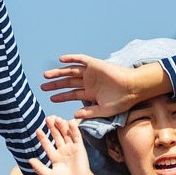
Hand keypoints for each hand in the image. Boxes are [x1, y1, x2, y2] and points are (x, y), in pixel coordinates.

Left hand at [30, 116, 111, 174]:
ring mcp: (72, 148)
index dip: (42, 137)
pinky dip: (73, 129)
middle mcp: (63, 151)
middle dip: (52, 128)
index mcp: (55, 157)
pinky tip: (69, 122)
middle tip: (47, 119)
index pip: (47, 144)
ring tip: (56, 118)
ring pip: (65, 134)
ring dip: (61, 126)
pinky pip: (76, 136)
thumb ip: (39, 167)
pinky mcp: (80, 147)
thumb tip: (29, 160)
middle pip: (56, 136)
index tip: (38, 130)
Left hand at [40, 55, 168, 118]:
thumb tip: (74, 115)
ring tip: (46, 75)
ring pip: (71, 72)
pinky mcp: (95, 64)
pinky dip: (71, 59)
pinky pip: (81, 60)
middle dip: (55, 85)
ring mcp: (91, 73)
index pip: (72, 94)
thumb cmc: (122, 101)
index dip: (61, 96)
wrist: (132, 88)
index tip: (51, 99)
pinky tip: (61, 60)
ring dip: (58, 73)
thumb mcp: (104, 110)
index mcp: (91, 93)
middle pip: (68, 83)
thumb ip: (89, 112)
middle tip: (43, 87)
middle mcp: (89, 82)